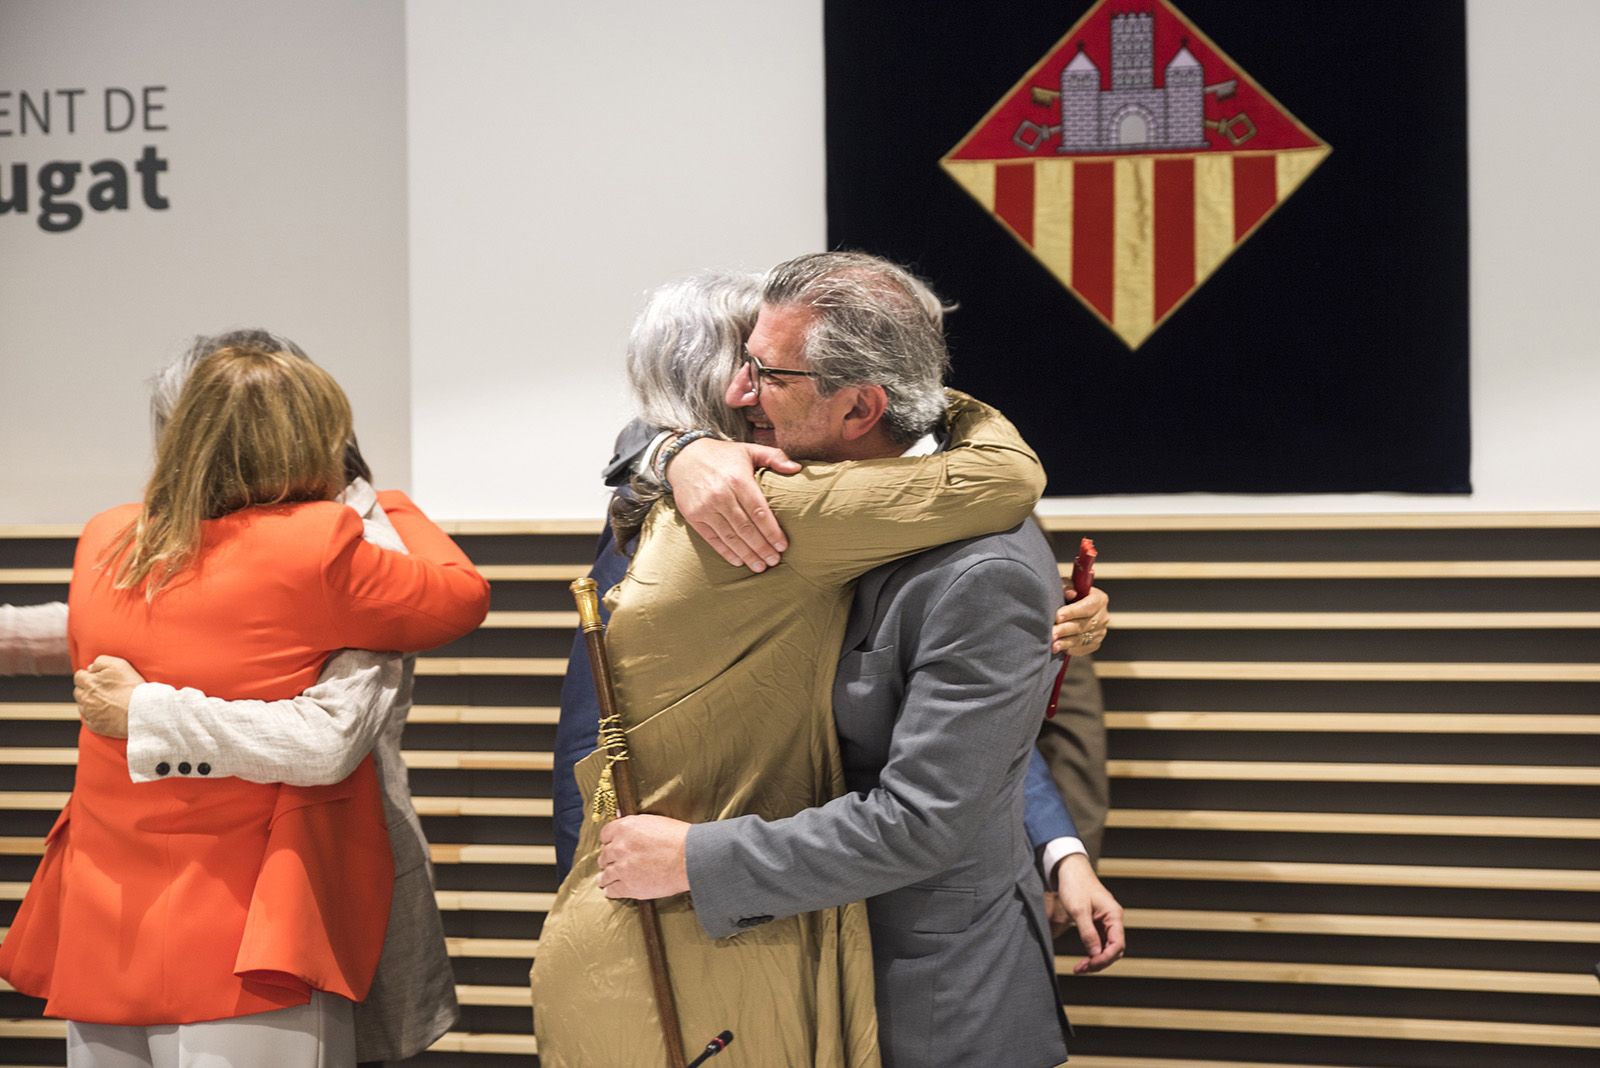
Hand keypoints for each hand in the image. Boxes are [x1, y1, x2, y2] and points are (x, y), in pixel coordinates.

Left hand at [73, 654, 143, 737]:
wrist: (141, 710)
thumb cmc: (132, 687)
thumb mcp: (119, 664)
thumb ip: (101, 661)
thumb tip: (90, 667)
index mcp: (89, 683)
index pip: (79, 676)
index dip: (88, 676)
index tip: (97, 678)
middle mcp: (86, 698)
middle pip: (78, 691)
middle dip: (86, 689)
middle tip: (102, 690)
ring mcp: (89, 713)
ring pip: (82, 706)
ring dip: (89, 702)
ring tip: (106, 701)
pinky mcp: (95, 726)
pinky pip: (88, 720)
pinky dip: (93, 716)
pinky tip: (106, 712)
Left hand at [598, 814, 691, 898]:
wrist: (690, 858)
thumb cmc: (679, 838)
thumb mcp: (654, 821)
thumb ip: (634, 823)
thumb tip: (620, 815)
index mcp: (625, 828)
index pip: (605, 835)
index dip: (608, 841)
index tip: (610, 845)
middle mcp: (619, 847)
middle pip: (604, 855)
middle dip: (608, 859)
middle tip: (610, 863)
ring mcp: (622, 868)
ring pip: (605, 874)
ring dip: (605, 877)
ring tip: (604, 880)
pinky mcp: (628, 886)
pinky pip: (612, 890)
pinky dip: (610, 891)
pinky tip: (610, 891)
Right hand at [666, 438, 799, 571]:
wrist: (683, 457)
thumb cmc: (722, 455)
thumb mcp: (748, 450)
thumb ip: (775, 457)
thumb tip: (797, 468)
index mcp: (738, 480)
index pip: (759, 512)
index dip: (772, 531)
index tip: (783, 546)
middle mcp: (721, 495)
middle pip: (746, 528)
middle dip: (762, 548)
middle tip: (774, 561)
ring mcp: (705, 508)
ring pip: (730, 537)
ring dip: (747, 554)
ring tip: (760, 567)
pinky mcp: (693, 516)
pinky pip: (712, 539)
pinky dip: (726, 552)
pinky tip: (739, 561)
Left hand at [1046, 853, 1124, 973]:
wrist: (1069, 869)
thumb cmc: (1075, 884)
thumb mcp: (1079, 910)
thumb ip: (1088, 933)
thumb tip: (1094, 954)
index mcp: (1114, 915)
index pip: (1117, 944)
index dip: (1105, 958)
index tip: (1090, 965)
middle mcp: (1113, 919)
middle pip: (1114, 949)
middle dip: (1099, 962)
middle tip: (1081, 969)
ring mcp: (1106, 921)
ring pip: (1107, 948)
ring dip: (1095, 959)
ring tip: (1080, 968)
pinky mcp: (1098, 922)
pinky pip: (1099, 942)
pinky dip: (1092, 952)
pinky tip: (1083, 959)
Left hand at [1052, 586, 1108, 654]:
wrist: (1073, 610)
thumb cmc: (1067, 595)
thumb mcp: (1067, 586)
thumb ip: (1067, 585)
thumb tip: (1070, 593)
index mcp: (1099, 599)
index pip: (1088, 606)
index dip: (1073, 612)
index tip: (1058, 616)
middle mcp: (1103, 616)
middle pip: (1084, 624)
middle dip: (1065, 629)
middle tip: (1051, 633)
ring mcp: (1101, 631)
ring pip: (1082, 638)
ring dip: (1066, 642)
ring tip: (1053, 645)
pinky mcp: (1095, 643)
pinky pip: (1083, 648)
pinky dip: (1071, 649)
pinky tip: (1059, 649)